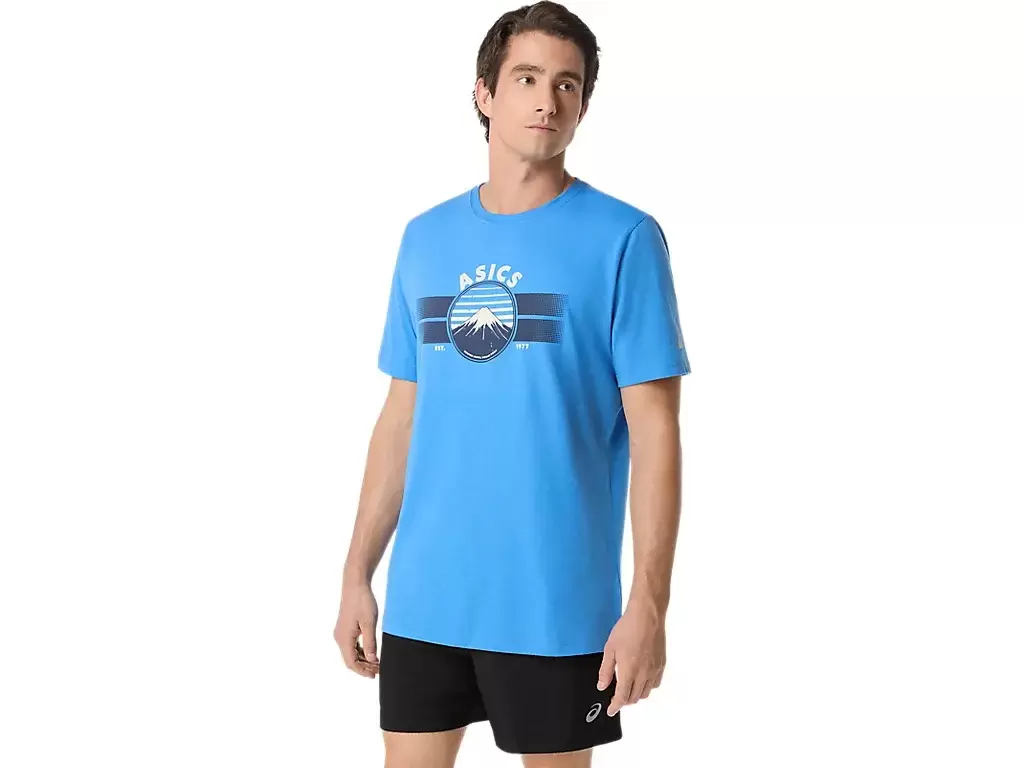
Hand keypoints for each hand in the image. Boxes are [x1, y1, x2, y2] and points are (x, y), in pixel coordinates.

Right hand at [334, 580, 379, 678]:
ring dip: (363, 659)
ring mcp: (341, 632)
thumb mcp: (370, 623)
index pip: (351, 663)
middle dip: (364, 667)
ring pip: (351, 653)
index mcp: (344, 638)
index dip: (363, 671)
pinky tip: (371, 651)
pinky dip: (360, 651)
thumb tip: (372, 660)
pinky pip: (351, 645)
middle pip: (350, 660)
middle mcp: (339, 637)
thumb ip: (370, 643)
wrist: (355, 584)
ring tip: (377, 662)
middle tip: (379, 669)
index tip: (375, 675)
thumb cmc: (362, 601)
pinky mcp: (344, 628)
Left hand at [597, 599, 665, 716]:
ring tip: (629, 688)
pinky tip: (642, 679)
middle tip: (617, 697)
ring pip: (646, 692)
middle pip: (635, 697)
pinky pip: (655, 683)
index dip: (615, 706)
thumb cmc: (628, 628)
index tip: (611, 710)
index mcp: (629, 671)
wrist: (647, 615)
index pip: (622, 698)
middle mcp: (644, 674)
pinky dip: (648, 686)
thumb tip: (602, 686)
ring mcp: (654, 670)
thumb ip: (606, 670)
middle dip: (625, 700)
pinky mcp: (662, 664)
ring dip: (636, 694)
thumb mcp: (610, 649)